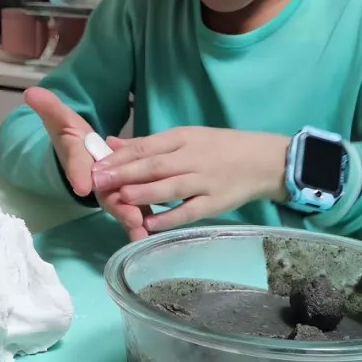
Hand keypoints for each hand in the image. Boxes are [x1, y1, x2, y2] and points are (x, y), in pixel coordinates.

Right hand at [24, 86, 150, 240]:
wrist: (81, 151)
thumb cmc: (71, 135)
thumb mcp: (60, 119)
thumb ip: (50, 108)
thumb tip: (31, 92)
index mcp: (78, 161)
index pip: (76, 167)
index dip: (78, 174)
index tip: (82, 185)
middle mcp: (93, 182)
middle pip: (104, 194)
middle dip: (117, 206)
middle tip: (130, 217)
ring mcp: (109, 191)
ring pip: (121, 206)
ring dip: (132, 219)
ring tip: (143, 233)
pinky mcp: (125, 196)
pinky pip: (135, 209)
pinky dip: (144, 222)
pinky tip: (154, 234)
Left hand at [91, 127, 290, 231]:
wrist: (265, 161)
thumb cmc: (221, 148)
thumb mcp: (186, 138)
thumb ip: (148, 144)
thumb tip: (112, 143)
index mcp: (184, 138)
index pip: (148, 146)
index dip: (121, 156)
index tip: (96, 165)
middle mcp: (193, 158)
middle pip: (156, 165)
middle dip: (125, 173)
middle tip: (99, 181)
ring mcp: (205, 181)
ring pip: (172, 186)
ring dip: (145, 192)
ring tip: (121, 197)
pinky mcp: (216, 203)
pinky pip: (191, 211)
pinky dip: (171, 217)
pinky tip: (151, 223)